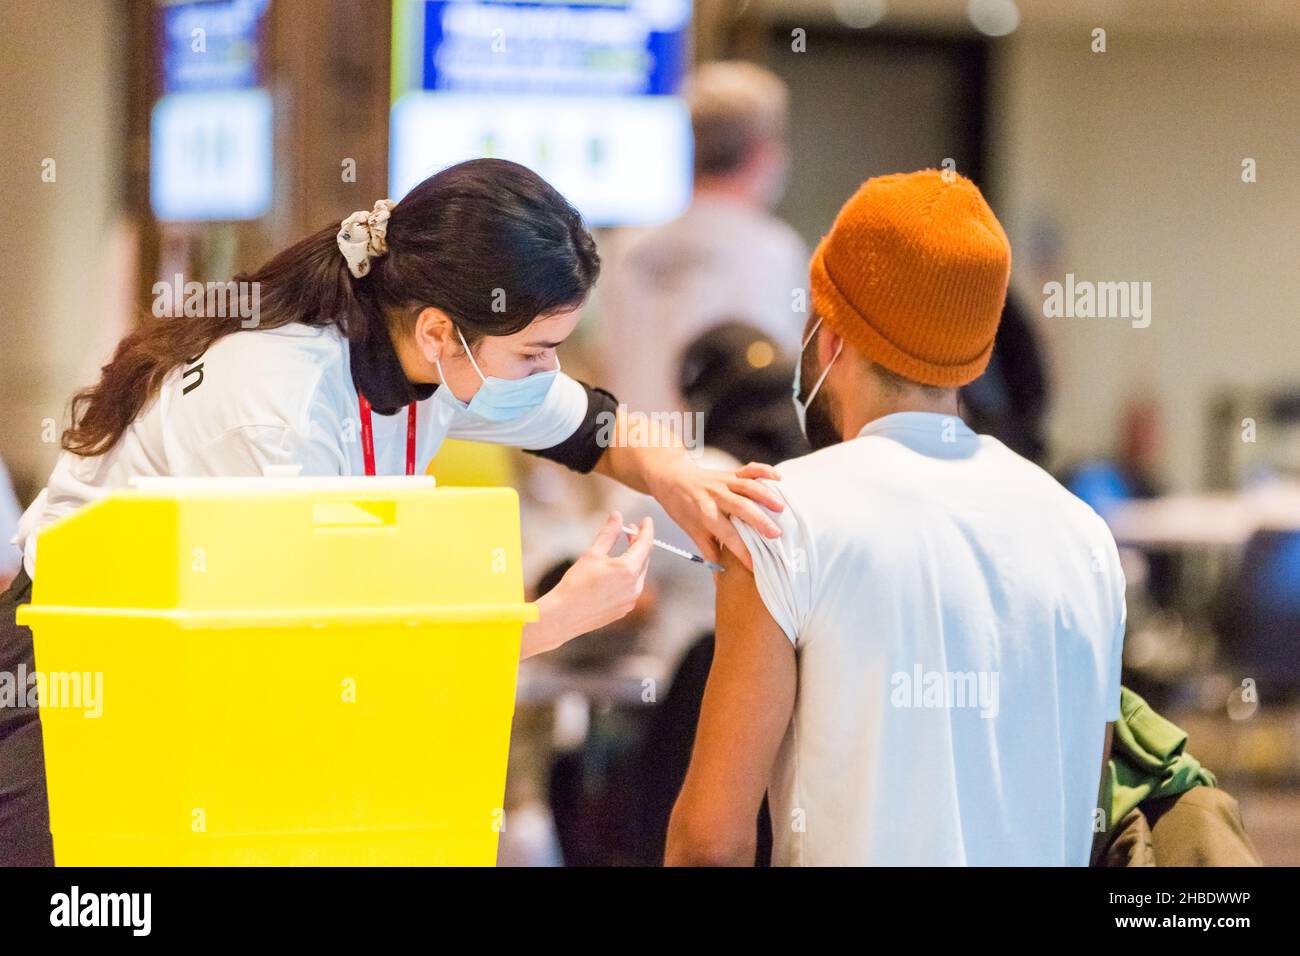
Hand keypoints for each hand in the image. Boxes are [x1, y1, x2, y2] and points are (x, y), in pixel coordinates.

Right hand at [528, 512, 653, 655]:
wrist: (564, 615)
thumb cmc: (576, 584)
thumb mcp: (592, 554)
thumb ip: (608, 533)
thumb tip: (617, 516)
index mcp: (628, 570)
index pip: (645, 544)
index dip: (647, 530)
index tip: (646, 520)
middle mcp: (635, 587)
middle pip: (644, 558)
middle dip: (639, 543)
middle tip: (629, 531)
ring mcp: (631, 600)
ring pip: (639, 574)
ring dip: (633, 560)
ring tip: (620, 551)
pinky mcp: (625, 609)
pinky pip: (632, 588)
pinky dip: (628, 576)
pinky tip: (614, 572)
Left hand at [645, 459, 781, 571]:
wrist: (670, 477)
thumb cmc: (681, 507)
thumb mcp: (692, 531)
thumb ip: (709, 553)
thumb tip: (718, 580)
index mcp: (705, 514)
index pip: (727, 535)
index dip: (742, 551)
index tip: (756, 565)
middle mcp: (716, 497)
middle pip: (740, 508)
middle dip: (759, 521)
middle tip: (777, 535)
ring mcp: (724, 482)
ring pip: (747, 486)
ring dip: (765, 496)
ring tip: (781, 508)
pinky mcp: (730, 472)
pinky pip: (749, 469)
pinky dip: (764, 471)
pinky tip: (778, 479)